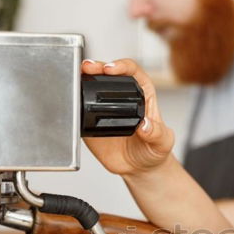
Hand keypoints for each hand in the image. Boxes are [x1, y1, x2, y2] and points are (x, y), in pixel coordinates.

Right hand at [82, 59, 174, 175]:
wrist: (138, 168)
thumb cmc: (153, 151)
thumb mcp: (162, 143)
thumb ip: (157, 133)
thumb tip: (145, 125)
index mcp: (142, 94)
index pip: (133, 72)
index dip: (122, 66)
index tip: (112, 69)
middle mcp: (121, 97)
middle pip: (108, 72)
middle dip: (97, 66)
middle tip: (90, 68)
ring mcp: (104, 108)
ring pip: (91, 85)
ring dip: (82, 77)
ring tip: (76, 76)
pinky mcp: (90, 121)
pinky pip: (80, 108)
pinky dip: (73, 100)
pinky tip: (70, 98)